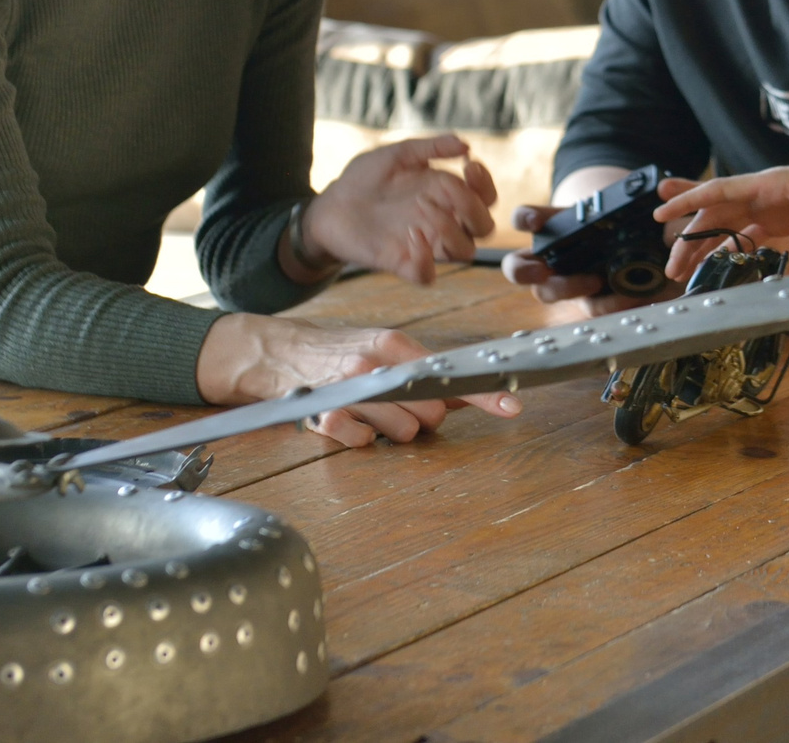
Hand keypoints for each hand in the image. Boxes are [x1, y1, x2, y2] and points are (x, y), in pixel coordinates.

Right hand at [195, 315, 521, 447]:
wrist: (276, 351)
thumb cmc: (338, 351)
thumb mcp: (383, 350)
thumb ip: (424, 372)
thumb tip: (468, 391)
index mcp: (395, 345)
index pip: (449, 374)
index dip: (483, 394)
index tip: (512, 406)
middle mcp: (375, 364)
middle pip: (430, 413)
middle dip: (421, 417)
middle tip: (398, 405)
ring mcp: (349, 389)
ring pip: (402, 432)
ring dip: (391, 430)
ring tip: (370, 411)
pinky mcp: (325, 414)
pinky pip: (363, 443)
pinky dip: (360, 438)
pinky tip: (348, 421)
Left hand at [307, 134, 496, 285]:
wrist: (329, 205)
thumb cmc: (364, 178)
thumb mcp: (397, 154)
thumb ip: (430, 147)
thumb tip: (466, 145)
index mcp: (445, 195)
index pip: (485, 198)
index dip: (485, 184)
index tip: (469, 166)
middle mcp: (441, 221)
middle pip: (484, 227)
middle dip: (475, 208)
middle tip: (448, 189)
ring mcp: (424, 244)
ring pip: (465, 251)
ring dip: (451, 229)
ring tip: (422, 206)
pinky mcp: (401, 263)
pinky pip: (428, 275)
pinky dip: (425, 260)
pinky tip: (409, 235)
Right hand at [503, 168, 692, 313]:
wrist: (642, 244)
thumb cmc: (620, 220)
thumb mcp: (621, 208)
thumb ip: (633, 199)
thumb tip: (659, 190)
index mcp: (550, 227)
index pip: (523, 219)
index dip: (524, 219)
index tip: (535, 222)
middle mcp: (548, 258)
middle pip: (518, 268)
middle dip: (524, 270)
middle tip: (542, 269)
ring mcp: (565, 283)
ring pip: (548, 293)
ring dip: (567, 288)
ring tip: (595, 280)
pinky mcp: (590, 302)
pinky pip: (591, 308)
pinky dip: (607, 303)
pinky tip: (626, 296)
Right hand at [651, 154, 788, 273]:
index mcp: (770, 183)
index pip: (719, 191)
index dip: (688, 202)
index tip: (660, 213)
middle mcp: (764, 194)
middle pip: (715, 215)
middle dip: (690, 239)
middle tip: (671, 268)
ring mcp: (770, 208)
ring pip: (726, 228)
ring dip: (704, 248)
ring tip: (682, 272)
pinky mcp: (781, 221)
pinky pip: (746, 236)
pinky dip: (728, 251)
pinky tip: (714, 267)